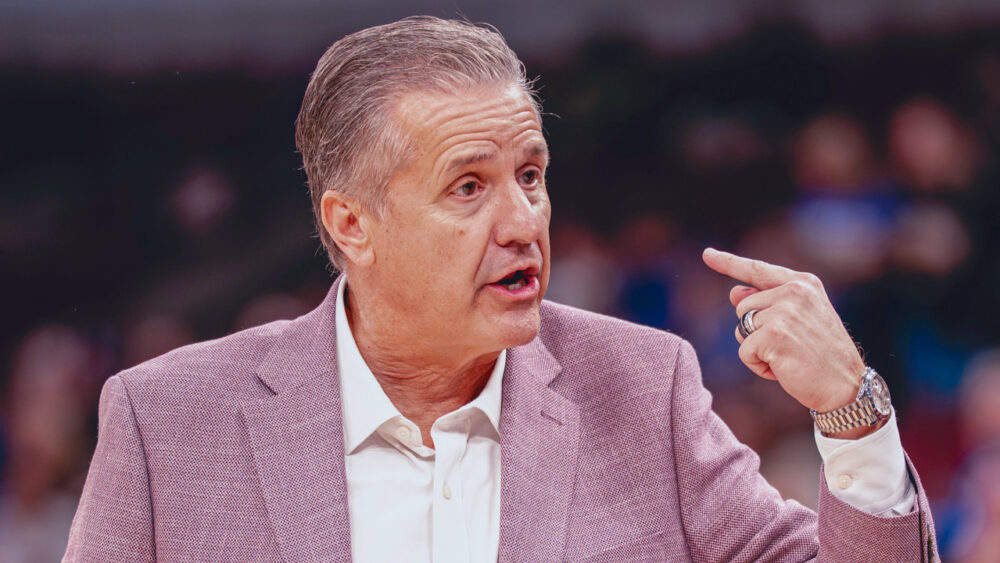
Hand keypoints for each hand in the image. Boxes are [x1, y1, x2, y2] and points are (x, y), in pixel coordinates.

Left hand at [701, 248, 865, 414]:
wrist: (846, 386)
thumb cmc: (821, 355)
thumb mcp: (798, 320)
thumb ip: (768, 302)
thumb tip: (734, 292)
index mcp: (803, 283)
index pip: (757, 270)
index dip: (729, 262)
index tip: (707, 254)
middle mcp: (793, 292)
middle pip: (742, 306)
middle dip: (755, 330)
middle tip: (787, 346)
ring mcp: (783, 312)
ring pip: (741, 329)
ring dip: (756, 349)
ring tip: (787, 357)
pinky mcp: (773, 335)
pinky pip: (744, 351)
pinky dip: (757, 365)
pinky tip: (782, 369)